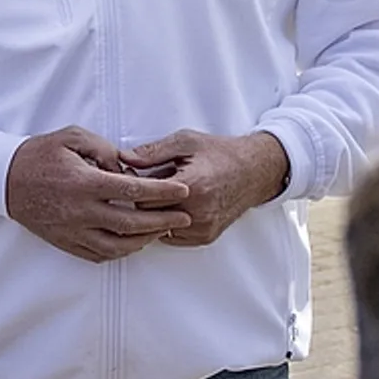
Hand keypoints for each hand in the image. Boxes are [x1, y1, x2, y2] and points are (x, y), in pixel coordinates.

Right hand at [5, 126, 191, 262]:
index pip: (134, 191)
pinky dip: (121, 251)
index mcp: (85, 183)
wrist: (3, 181)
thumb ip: (104, 148)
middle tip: (183, 217)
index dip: (162, 192)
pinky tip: (132, 243)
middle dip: (162, 222)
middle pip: (131, 224)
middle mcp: (81, 211)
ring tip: (161, 231)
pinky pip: (99, 254)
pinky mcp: (66, 242)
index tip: (182, 191)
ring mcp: (73, 231)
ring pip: (118, 246)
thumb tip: (126, 165)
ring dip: (144, 241)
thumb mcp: (72, 137)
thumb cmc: (38, 154)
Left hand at [121, 128, 288, 247]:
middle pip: (149, 216)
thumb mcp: (186, 142)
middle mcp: (198, 212)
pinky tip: (172, 206)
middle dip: (142, 202)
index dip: (133, 187)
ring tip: (159, 195)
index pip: (144, 198)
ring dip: (154, 214)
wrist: (254, 171)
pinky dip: (168, 224)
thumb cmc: (220, 153)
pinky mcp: (206, 237)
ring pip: (159, 229)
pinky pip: (173, 237)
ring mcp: (203, 228)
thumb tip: (124, 158)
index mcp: (192, 186)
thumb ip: (152, 152)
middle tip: (141, 186)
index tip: (129, 177)